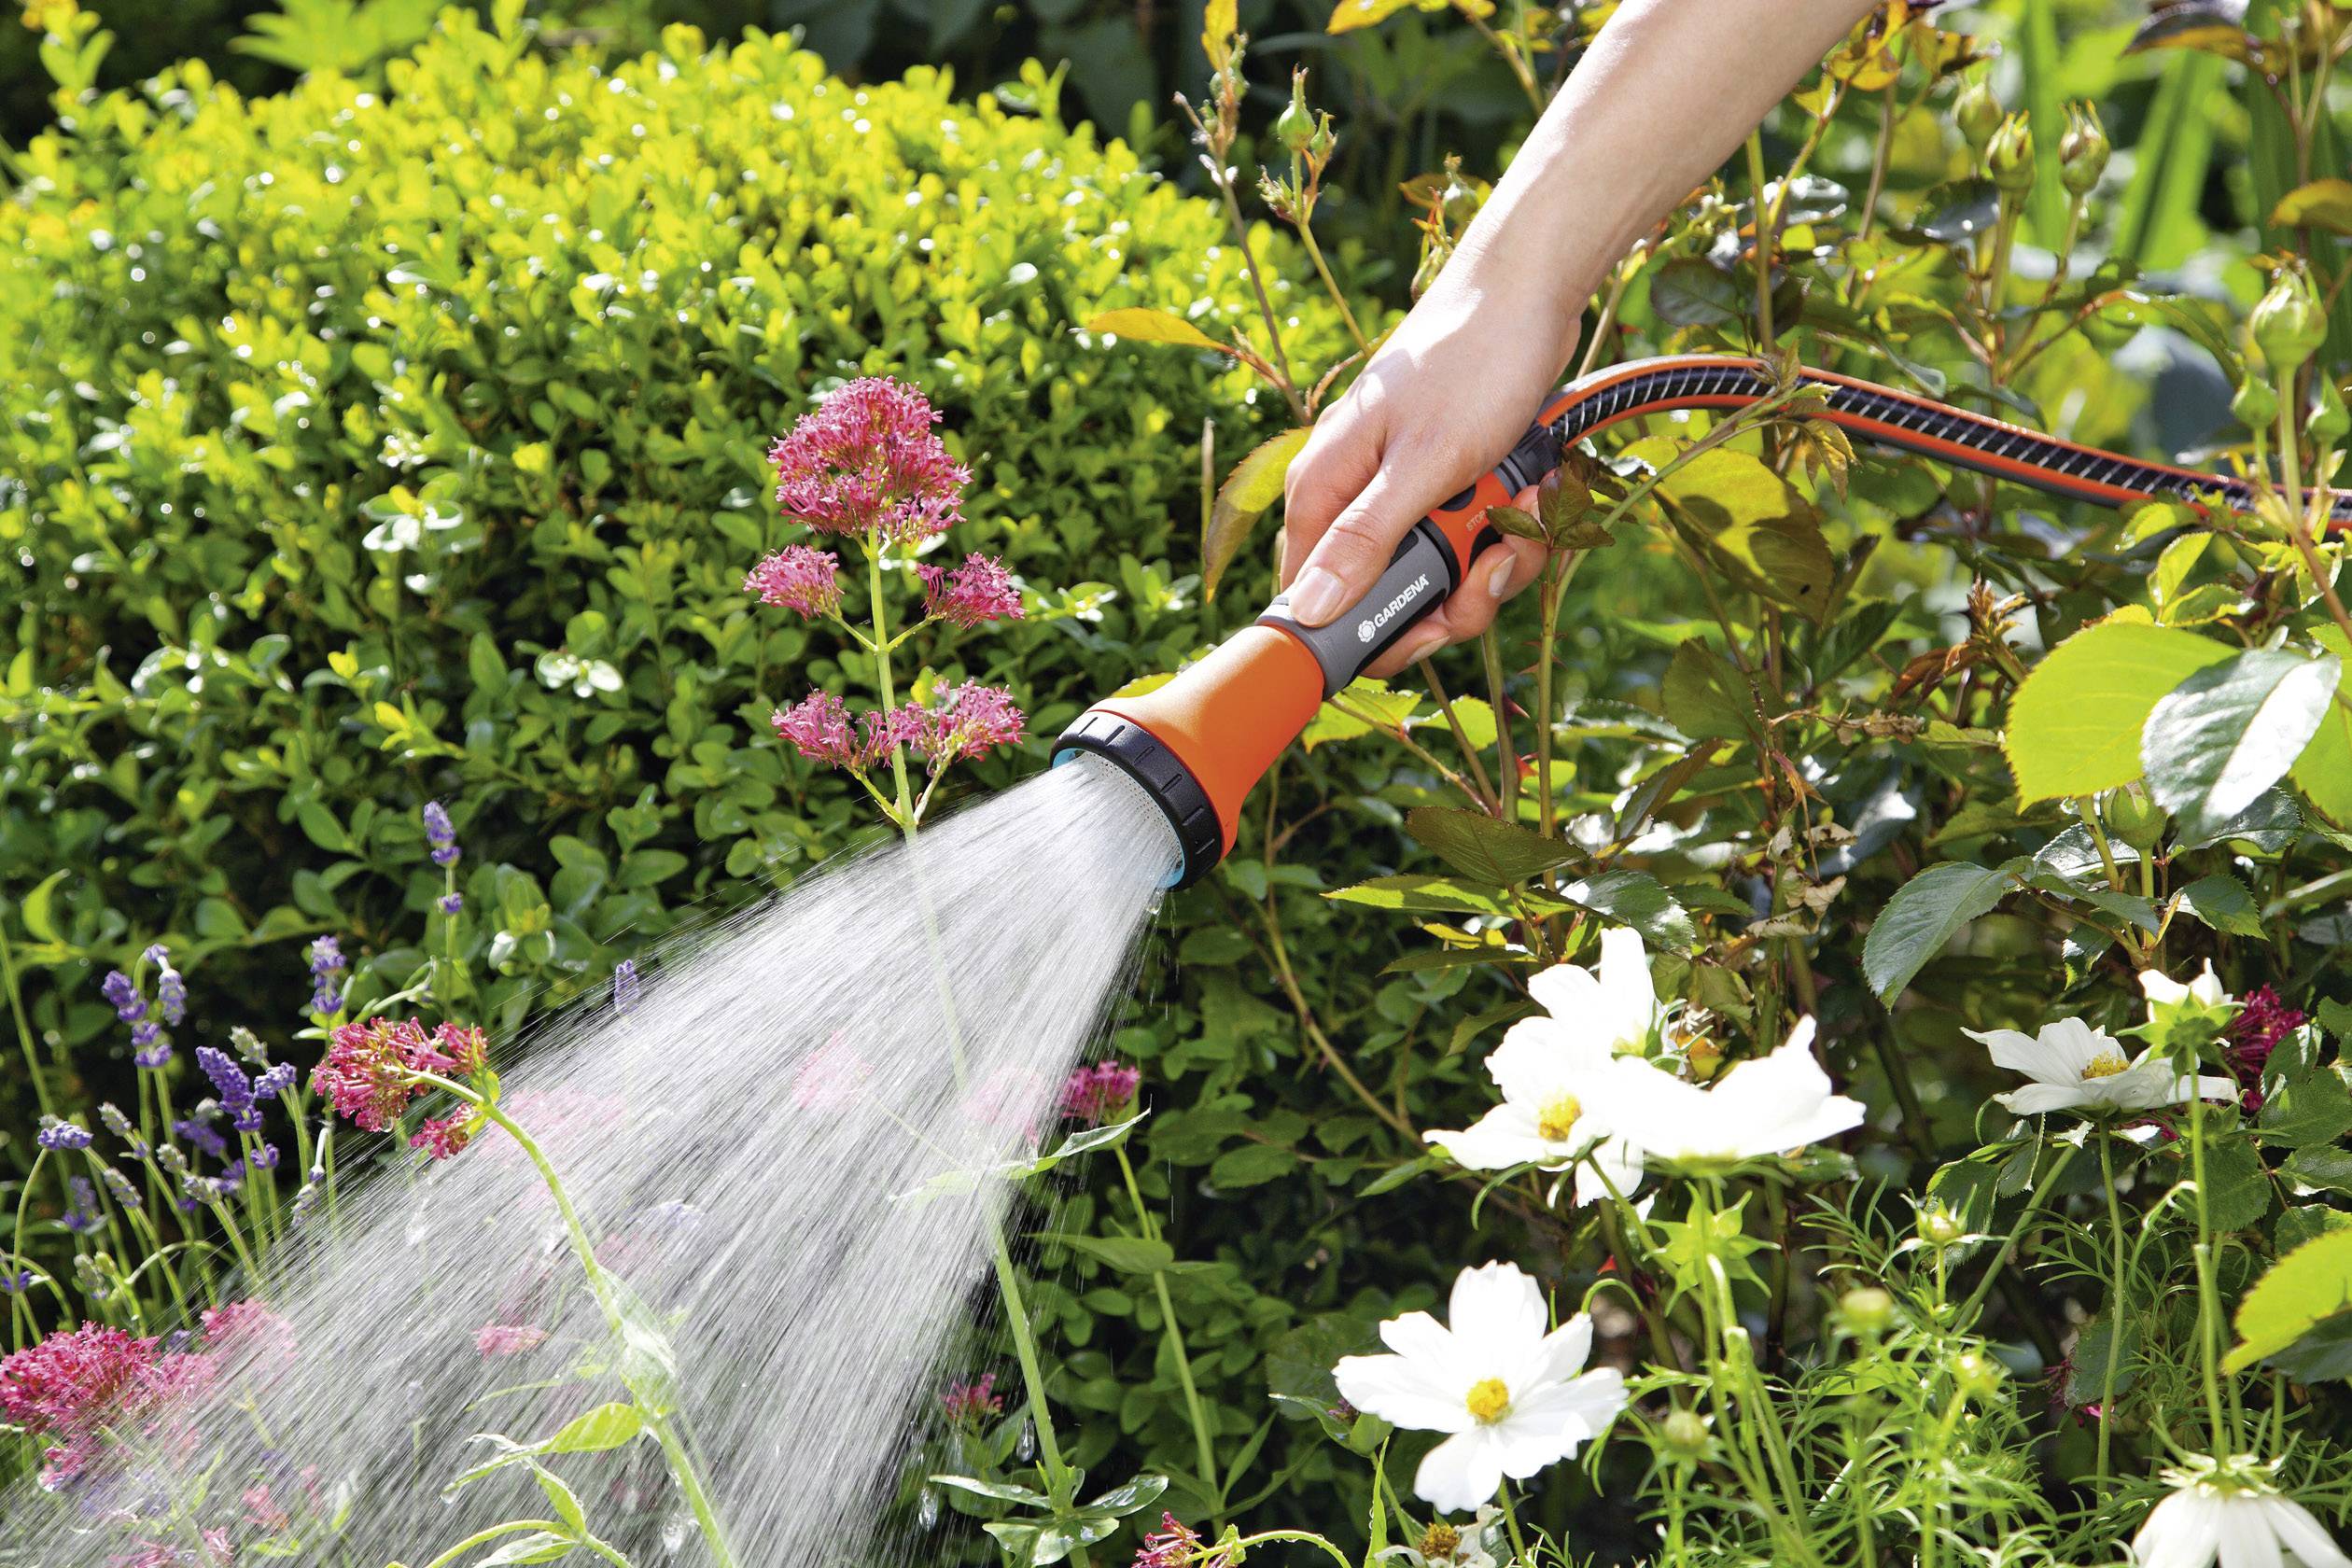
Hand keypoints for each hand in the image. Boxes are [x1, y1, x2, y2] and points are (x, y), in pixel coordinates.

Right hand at [1279, 264, 1581, 677]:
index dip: (1373, 634)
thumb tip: (1309, 610)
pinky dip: (1518, 523)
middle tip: (1498, 556)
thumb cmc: (1471, 360)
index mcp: (1326, 490)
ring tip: (1530, 500)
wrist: (1530, 290)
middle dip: (1461, 591)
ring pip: (1450, 574)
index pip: (1316, 601)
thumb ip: (1366, 539)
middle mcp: (1358, 497)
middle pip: (1397, 599)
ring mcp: (1408, 492)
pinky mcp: (1452, 484)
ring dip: (1503, 552)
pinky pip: (1481, 539)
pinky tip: (1537, 485)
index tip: (1431, 631)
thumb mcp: (1423, 462)